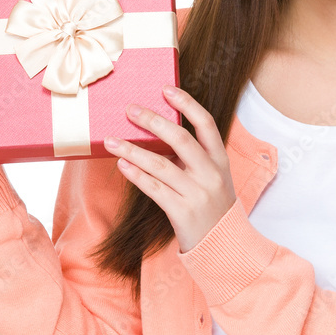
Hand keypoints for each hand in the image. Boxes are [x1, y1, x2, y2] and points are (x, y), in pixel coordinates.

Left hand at [103, 84, 236, 253]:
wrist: (224, 245)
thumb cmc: (212, 205)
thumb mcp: (212, 177)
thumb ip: (192, 157)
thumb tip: (156, 133)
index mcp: (220, 159)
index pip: (206, 123)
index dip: (187, 104)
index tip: (166, 89)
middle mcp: (211, 173)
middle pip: (180, 139)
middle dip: (152, 121)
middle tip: (130, 110)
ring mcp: (197, 193)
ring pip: (160, 164)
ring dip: (132, 150)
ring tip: (111, 139)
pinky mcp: (182, 212)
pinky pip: (154, 189)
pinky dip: (136, 175)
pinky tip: (121, 164)